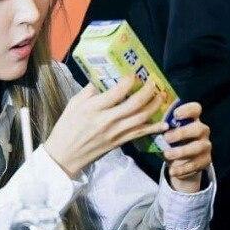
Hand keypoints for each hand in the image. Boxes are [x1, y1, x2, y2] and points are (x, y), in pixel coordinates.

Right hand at [44, 76, 167, 177]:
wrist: (65, 155)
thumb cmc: (66, 127)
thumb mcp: (73, 104)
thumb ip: (89, 91)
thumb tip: (102, 79)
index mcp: (93, 108)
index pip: (117, 92)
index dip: (129, 81)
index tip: (133, 75)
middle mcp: (107, 120)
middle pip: (134, 104)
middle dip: (148, 91)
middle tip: (154, 82)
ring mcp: (115, 132)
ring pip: (141, 118)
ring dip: (154, 106)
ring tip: (161, 96)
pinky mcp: (118, 142)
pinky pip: (139, 134)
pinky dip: (153, 128)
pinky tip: (164, 124)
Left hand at [161, 102, 211, 192]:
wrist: (180, 163)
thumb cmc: (170, 142)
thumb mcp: (164, 133)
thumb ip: (158, 127)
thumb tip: (140, 124)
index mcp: (192, 120)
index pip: (196, 109)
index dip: (188, 109)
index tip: (175, 114)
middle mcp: (202, 130)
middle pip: (199, 128)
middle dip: (182, 133)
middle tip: (166, 138)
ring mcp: (205, 146)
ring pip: (198, 147)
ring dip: (181, 151)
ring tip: (167, 154)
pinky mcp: (205, 161)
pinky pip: (196, 164)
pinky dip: (183, 168)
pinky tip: (172, 171)